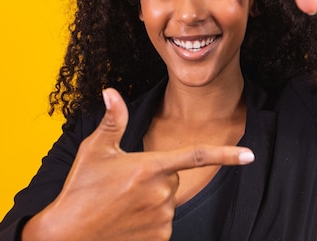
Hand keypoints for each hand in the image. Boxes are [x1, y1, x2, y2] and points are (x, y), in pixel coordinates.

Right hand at [23, 88, 253, 240]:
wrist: (67, 234)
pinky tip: (126, 221)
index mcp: (149, 167)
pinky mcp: (159, 239)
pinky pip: (163, 223)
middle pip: (172, 179)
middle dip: (156, 178)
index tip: (249, 156)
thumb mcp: (95, 150)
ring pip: (167, 202)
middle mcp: (161, 193)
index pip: (196, 156)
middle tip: (125, 185)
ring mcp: (162, 219)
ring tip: (121, 205)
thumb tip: (111, 91)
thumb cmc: (80, 189)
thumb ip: (112, 120)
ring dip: (151, 201)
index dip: (226, 156)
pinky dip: (150, 221)